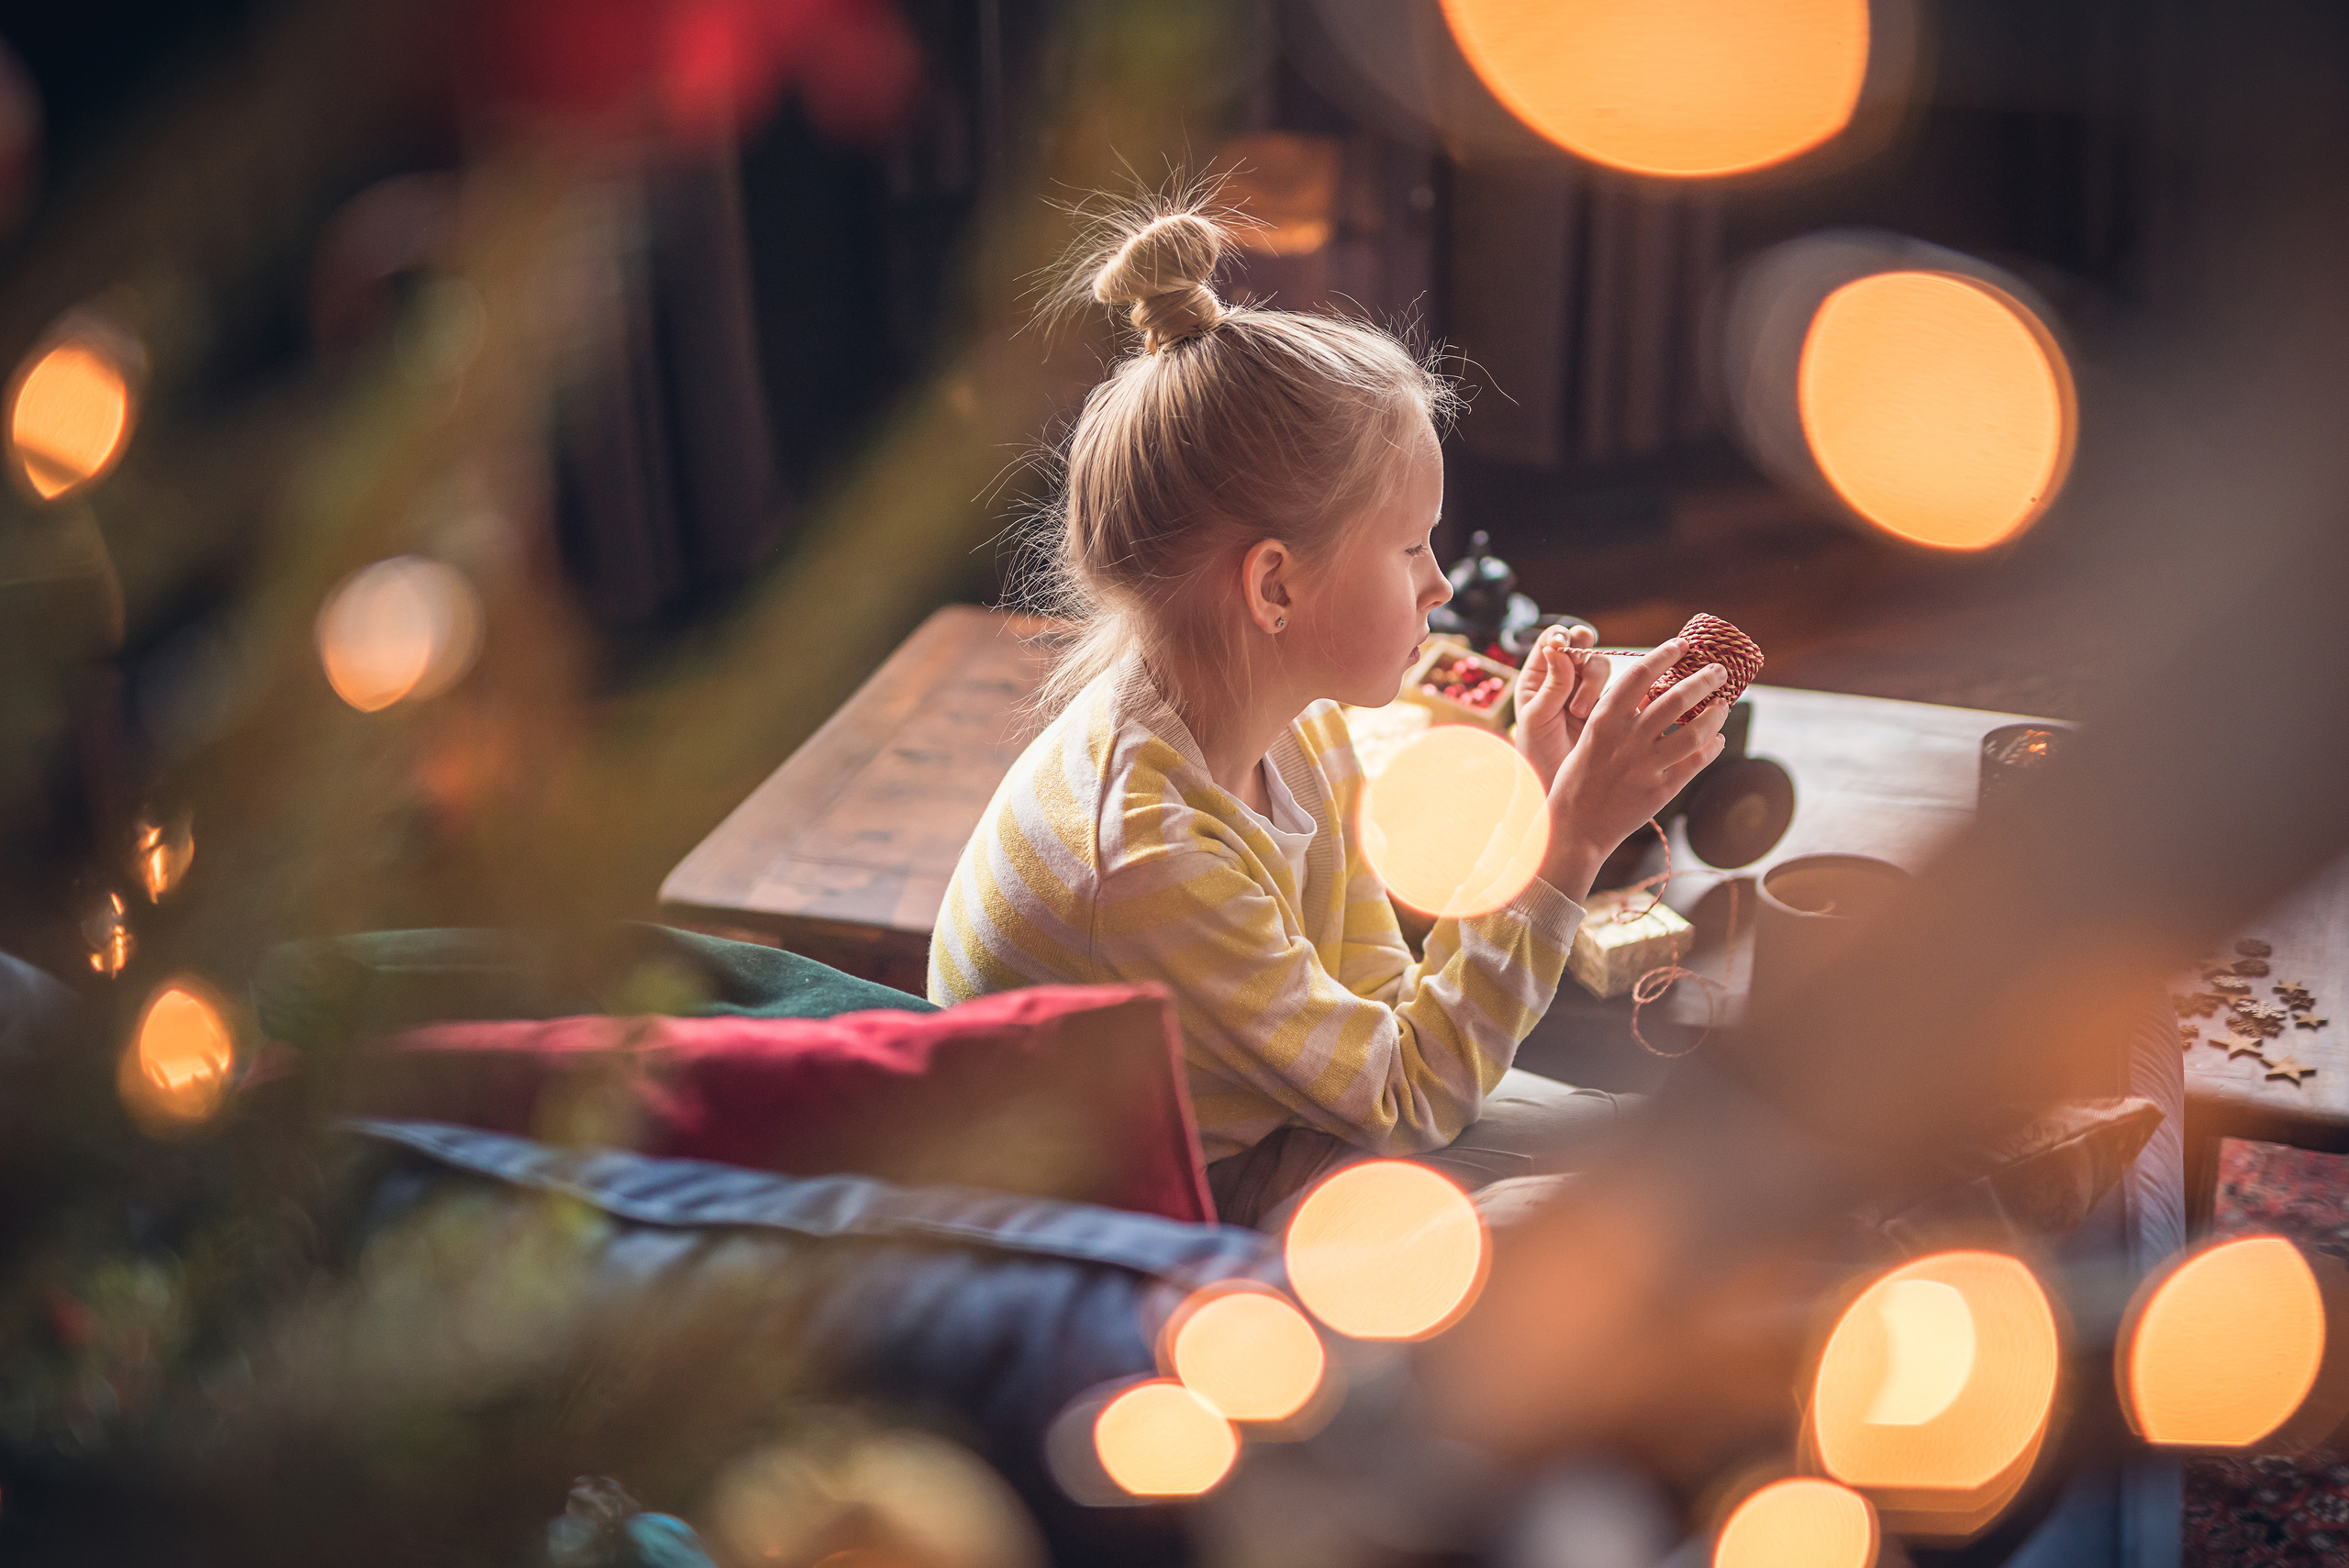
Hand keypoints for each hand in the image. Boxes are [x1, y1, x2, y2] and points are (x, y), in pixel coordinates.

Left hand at [1513, 624, 1609, 790]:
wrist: (1556, 787)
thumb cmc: (1536, 755)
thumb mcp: (1536, 718)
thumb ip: (1550, 685)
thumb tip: (1557, 648)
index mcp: (1538, 677)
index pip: (1551, 641)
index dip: (1560, 636)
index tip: (1563, 645)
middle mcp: (1563, 680)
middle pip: (1581, 646)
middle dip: (1583, 653)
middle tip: (1580, 665)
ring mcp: (1587, 692)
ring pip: (1600, 666)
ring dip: (1592, 683)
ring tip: (1579, 712)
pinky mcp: (1609, 707)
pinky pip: (1618, 688)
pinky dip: (1615, 692)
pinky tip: (1605, 709)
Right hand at [1536, 640, 1732, 900]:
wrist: (1574, 826)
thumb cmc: (1580, 777)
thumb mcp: (1590, 737)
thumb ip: (1618, 715)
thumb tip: (1654, 691)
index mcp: (1604, 720)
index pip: (1639, 675)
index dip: (1664, 655)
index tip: (1682, 645)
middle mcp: (1627, 739)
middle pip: (1675, 698)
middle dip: (1703, 680)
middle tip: (1719, 672)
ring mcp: (1645, 765)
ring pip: (1694, 730)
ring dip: (1715, 713)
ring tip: (1724, 705)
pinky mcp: (1660, 790)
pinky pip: (1695, 762)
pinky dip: (1712, 747)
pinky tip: (1717, 740)